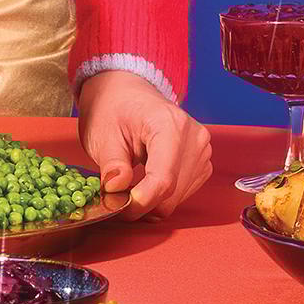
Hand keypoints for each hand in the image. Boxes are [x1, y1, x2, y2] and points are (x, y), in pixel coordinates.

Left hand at [77, 70, 211, 220]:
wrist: (125, 93)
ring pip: (178, 196)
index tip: (118, 209)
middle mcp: (194, 137)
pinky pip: (182, 192)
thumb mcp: (102, 134)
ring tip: (126, 187)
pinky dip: (161, 196)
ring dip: (151, 201)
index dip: (141, 201)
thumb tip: (116, 191)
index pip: (162, 178)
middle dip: (142, 204)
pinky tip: (142, 183)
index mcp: (169, 124)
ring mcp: (202, 150)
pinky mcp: (201, 162)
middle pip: (172, 191)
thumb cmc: (113, 109)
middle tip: (114, 201)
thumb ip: (112, 165)